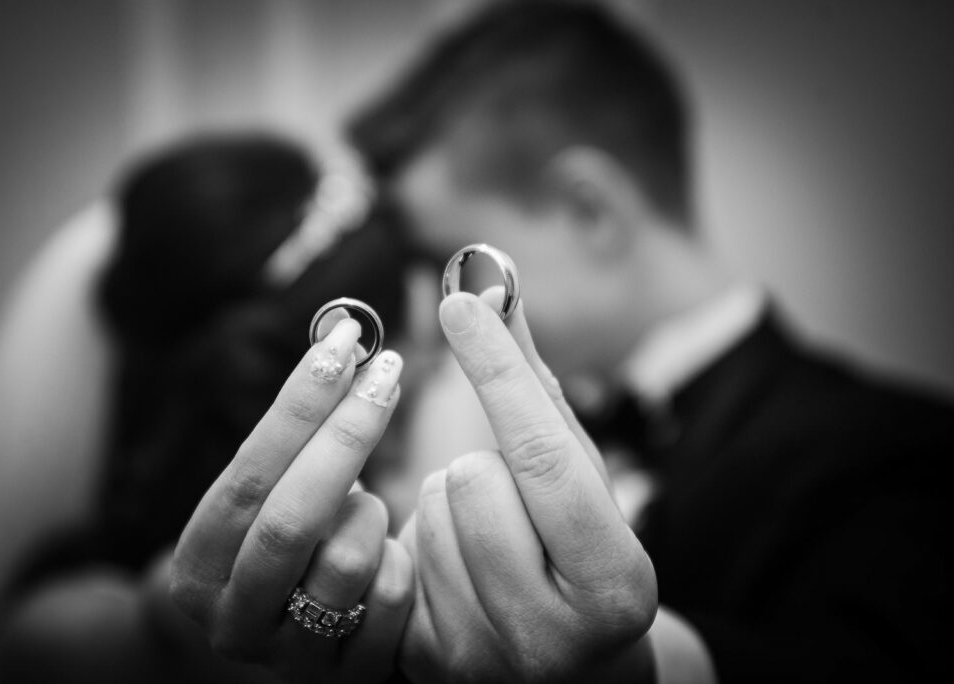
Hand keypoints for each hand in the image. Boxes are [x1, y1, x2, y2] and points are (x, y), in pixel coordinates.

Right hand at [169, 318, 413, 682]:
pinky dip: (399, 560)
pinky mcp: (346, 679)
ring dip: (370, 511)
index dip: (299, 405)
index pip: (247, 475)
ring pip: (347, 561)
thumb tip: (345, 340)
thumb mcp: (263, 498)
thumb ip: (291, 438)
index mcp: (196, 569)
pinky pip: (390, 603)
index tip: (346, 340)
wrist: (276, 639)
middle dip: (347, 434)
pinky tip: (388, 550)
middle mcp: (232, 621)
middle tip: (389, 370)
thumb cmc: (274, 545)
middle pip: (292, 519)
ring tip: (367, 501)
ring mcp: (289, 659)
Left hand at [398, 290, 657, 682]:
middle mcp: (550, 636)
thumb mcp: (584, 479)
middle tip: (516, 499)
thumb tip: (498, 284)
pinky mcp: (427, 663)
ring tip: (493, 538)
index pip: (544, 456)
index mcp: (614, 586)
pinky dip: (427, 538)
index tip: (461, 299)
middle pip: (472, 477)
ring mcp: (482, 658)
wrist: (577, 673)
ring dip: (454, 500)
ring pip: (429, 505)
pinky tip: (463, 572)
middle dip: (486, 464)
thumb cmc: (585, 554)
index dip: (499, 371)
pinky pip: (398, 547)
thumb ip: (538, 388)